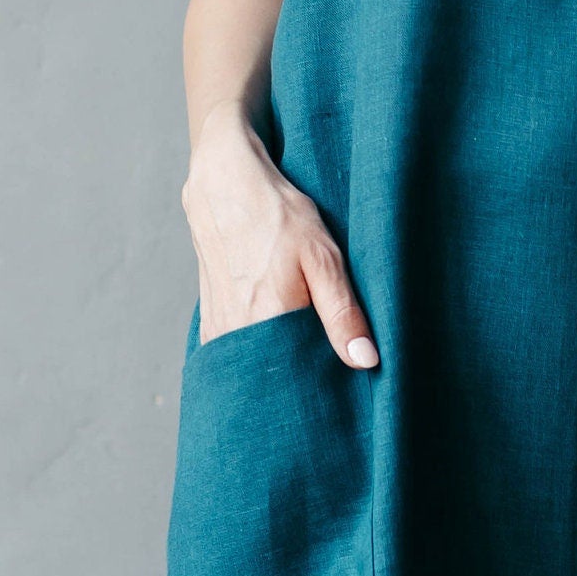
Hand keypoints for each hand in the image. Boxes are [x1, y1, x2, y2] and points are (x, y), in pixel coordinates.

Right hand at [180, 99, 377, 368]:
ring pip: (253, 367)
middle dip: (300, 384)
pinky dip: (256, 356)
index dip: (322, 388)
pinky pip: (236, 354)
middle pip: (273, 379)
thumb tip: (365, 361)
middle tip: (327, 382)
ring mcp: (218, 328)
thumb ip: (342, 313)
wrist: (224, 183)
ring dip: (277, 369)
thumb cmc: (277, 215)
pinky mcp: (210, 320)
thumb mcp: (322, 257)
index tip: (342, 392)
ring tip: (304, 364)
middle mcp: (236, 332)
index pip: (298, 381)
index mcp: (267, 321)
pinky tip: (277, 347)